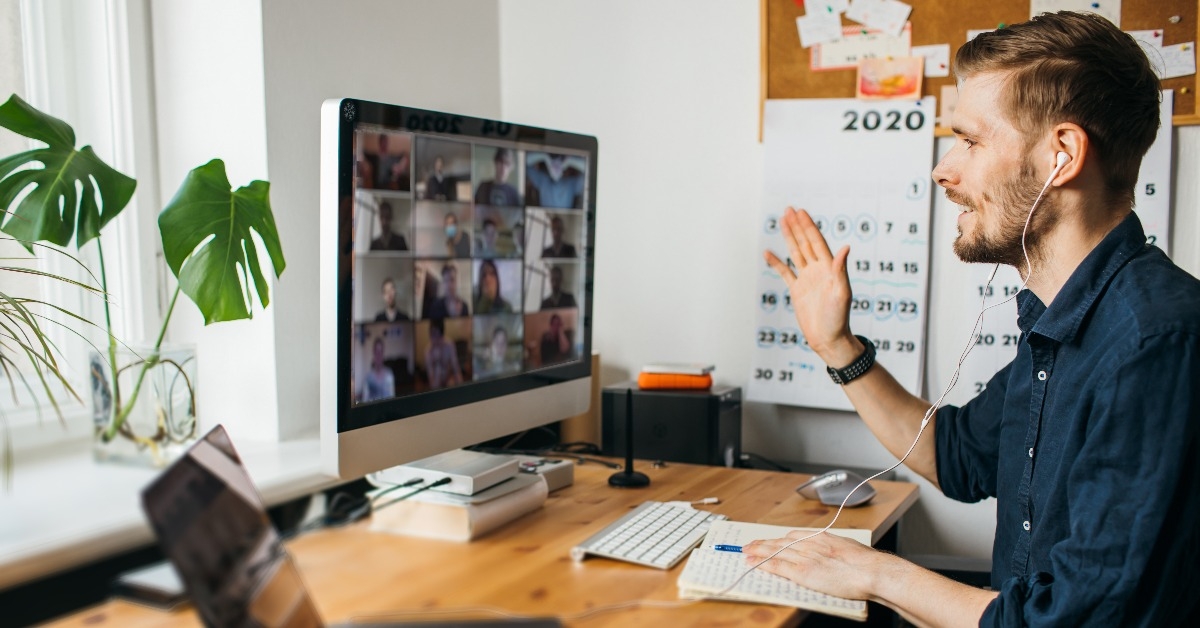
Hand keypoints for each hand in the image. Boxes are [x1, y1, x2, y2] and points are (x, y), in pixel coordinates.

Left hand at [741, 531, 884, 600]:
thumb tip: (833, 550)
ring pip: (775, 551)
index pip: (793, 536)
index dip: (778, 539)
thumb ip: (835, 547)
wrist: (870, 571)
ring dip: (758, 551)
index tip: (771, 540)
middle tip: (750, 544)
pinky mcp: (803, 572)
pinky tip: (753, 562)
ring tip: (746, 551)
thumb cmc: (866, 562)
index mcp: (821, 537)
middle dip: (763, 543)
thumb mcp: (848, 546)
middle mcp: (810, 544)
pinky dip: (763, 564)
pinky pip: (778, 566)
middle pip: (780, 542)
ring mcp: (805, 557)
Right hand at [763, 207, 856, 363]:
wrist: (828, 339)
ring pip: (796, 253)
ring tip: (782, 221)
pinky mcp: (797, 290)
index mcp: (829, 268)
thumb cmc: (838, 319)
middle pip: (805, 243)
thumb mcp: (842, 293)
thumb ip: (841, 270)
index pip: (817, 242)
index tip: (801, 212)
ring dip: (789, 237)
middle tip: (789, 209)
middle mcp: (818, 270)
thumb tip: (845, 247)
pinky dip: (776, 262)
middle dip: (797, 226)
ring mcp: (807, 279)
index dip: (809, 226)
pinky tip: (768, 252)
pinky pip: (785, 272)